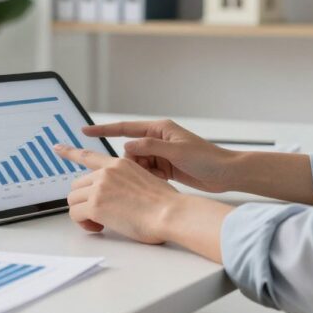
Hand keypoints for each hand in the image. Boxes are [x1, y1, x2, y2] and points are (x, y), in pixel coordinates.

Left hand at [54, 144, 180, 243]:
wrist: (171, 213)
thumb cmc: (164, 205)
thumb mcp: (144, 181)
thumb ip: (124, 182)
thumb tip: (115, 196)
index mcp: (119, 164)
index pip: (88, 155)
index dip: (70, 152)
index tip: (57, 148)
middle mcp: (106, 172)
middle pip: (77, 186)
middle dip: (83, 201)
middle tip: (98, 216)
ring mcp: (100, 187)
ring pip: (73, 200)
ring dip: (83, 214)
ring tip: (100, 223)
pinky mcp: (95, 204)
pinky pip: (75, 215)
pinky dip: (83, 224)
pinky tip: (99, 227)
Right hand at [82, 120, 237, 192]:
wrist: (228, 174)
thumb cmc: (208, 159)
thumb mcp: (177, 151)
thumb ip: (150, 147)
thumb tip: (126, 147)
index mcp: (159, 129)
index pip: (124, 128)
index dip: (103, 130)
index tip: (84, 132)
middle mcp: (158, 139)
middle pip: (130, 150)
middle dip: (128, 163)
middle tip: (134, 173)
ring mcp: (161, 154)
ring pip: (137, 163)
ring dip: (139, 173)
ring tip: (150, 180)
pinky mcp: (165, 167)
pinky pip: (146, 172)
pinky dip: (146, 178)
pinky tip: (152, 184)